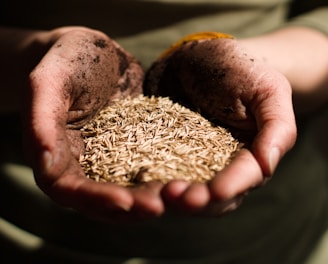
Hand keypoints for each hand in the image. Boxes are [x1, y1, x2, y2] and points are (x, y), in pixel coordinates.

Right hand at [22, 27, 164, 221]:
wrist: (93, 51)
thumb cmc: (66, 62)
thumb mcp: (48, 82)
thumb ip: (41, 120)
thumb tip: (44, 160)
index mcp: (56, 158)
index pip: (71, 190)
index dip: (96, 199)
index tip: (125, 201)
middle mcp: (85, 165)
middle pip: (104, 199)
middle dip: (131, 206)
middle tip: (159, 205)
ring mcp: (111, 158)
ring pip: (130, 187)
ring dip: (151, 195)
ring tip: (177, 194)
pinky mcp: (134, 147)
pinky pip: (149, 164)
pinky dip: (165, 172)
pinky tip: (186, 173)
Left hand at [144, 37, 296, 214]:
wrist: (201, 58)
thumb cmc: (241, 69)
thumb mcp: (267, 89)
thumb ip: (277, 127)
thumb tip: (269, 165)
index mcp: (252, 154)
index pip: (246, 177)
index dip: (231, 186)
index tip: (215, 191)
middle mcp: (224, 165)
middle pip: (215, 196)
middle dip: (198, 200)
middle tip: (176, 196)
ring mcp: (193, 161)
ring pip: (188, 190)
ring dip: (173, 198)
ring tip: (155, 196)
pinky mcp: (167, 153)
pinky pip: (161, 172)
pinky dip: (152, 183)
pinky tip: (139, 183)